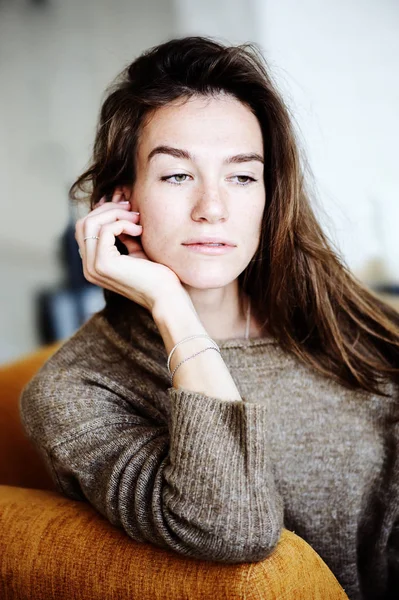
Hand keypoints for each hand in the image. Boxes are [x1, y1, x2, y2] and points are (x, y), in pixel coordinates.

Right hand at [75, 189, 185, 311]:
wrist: (167, 296)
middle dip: (108, 210)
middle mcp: (88, 268)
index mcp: (93, 265)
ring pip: (90, 223)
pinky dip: (123, 223)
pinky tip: (139, 230)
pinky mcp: (103, 263)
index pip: (85, 229)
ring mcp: (93, 267)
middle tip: (132, 209)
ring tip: (137, 219)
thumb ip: (123, 235)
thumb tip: (118, 211)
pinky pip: (105, 230)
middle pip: (84, 223)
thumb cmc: (157, 275)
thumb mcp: (136, 250)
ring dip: (115, 214)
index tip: (128, 208)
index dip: (104, 214)